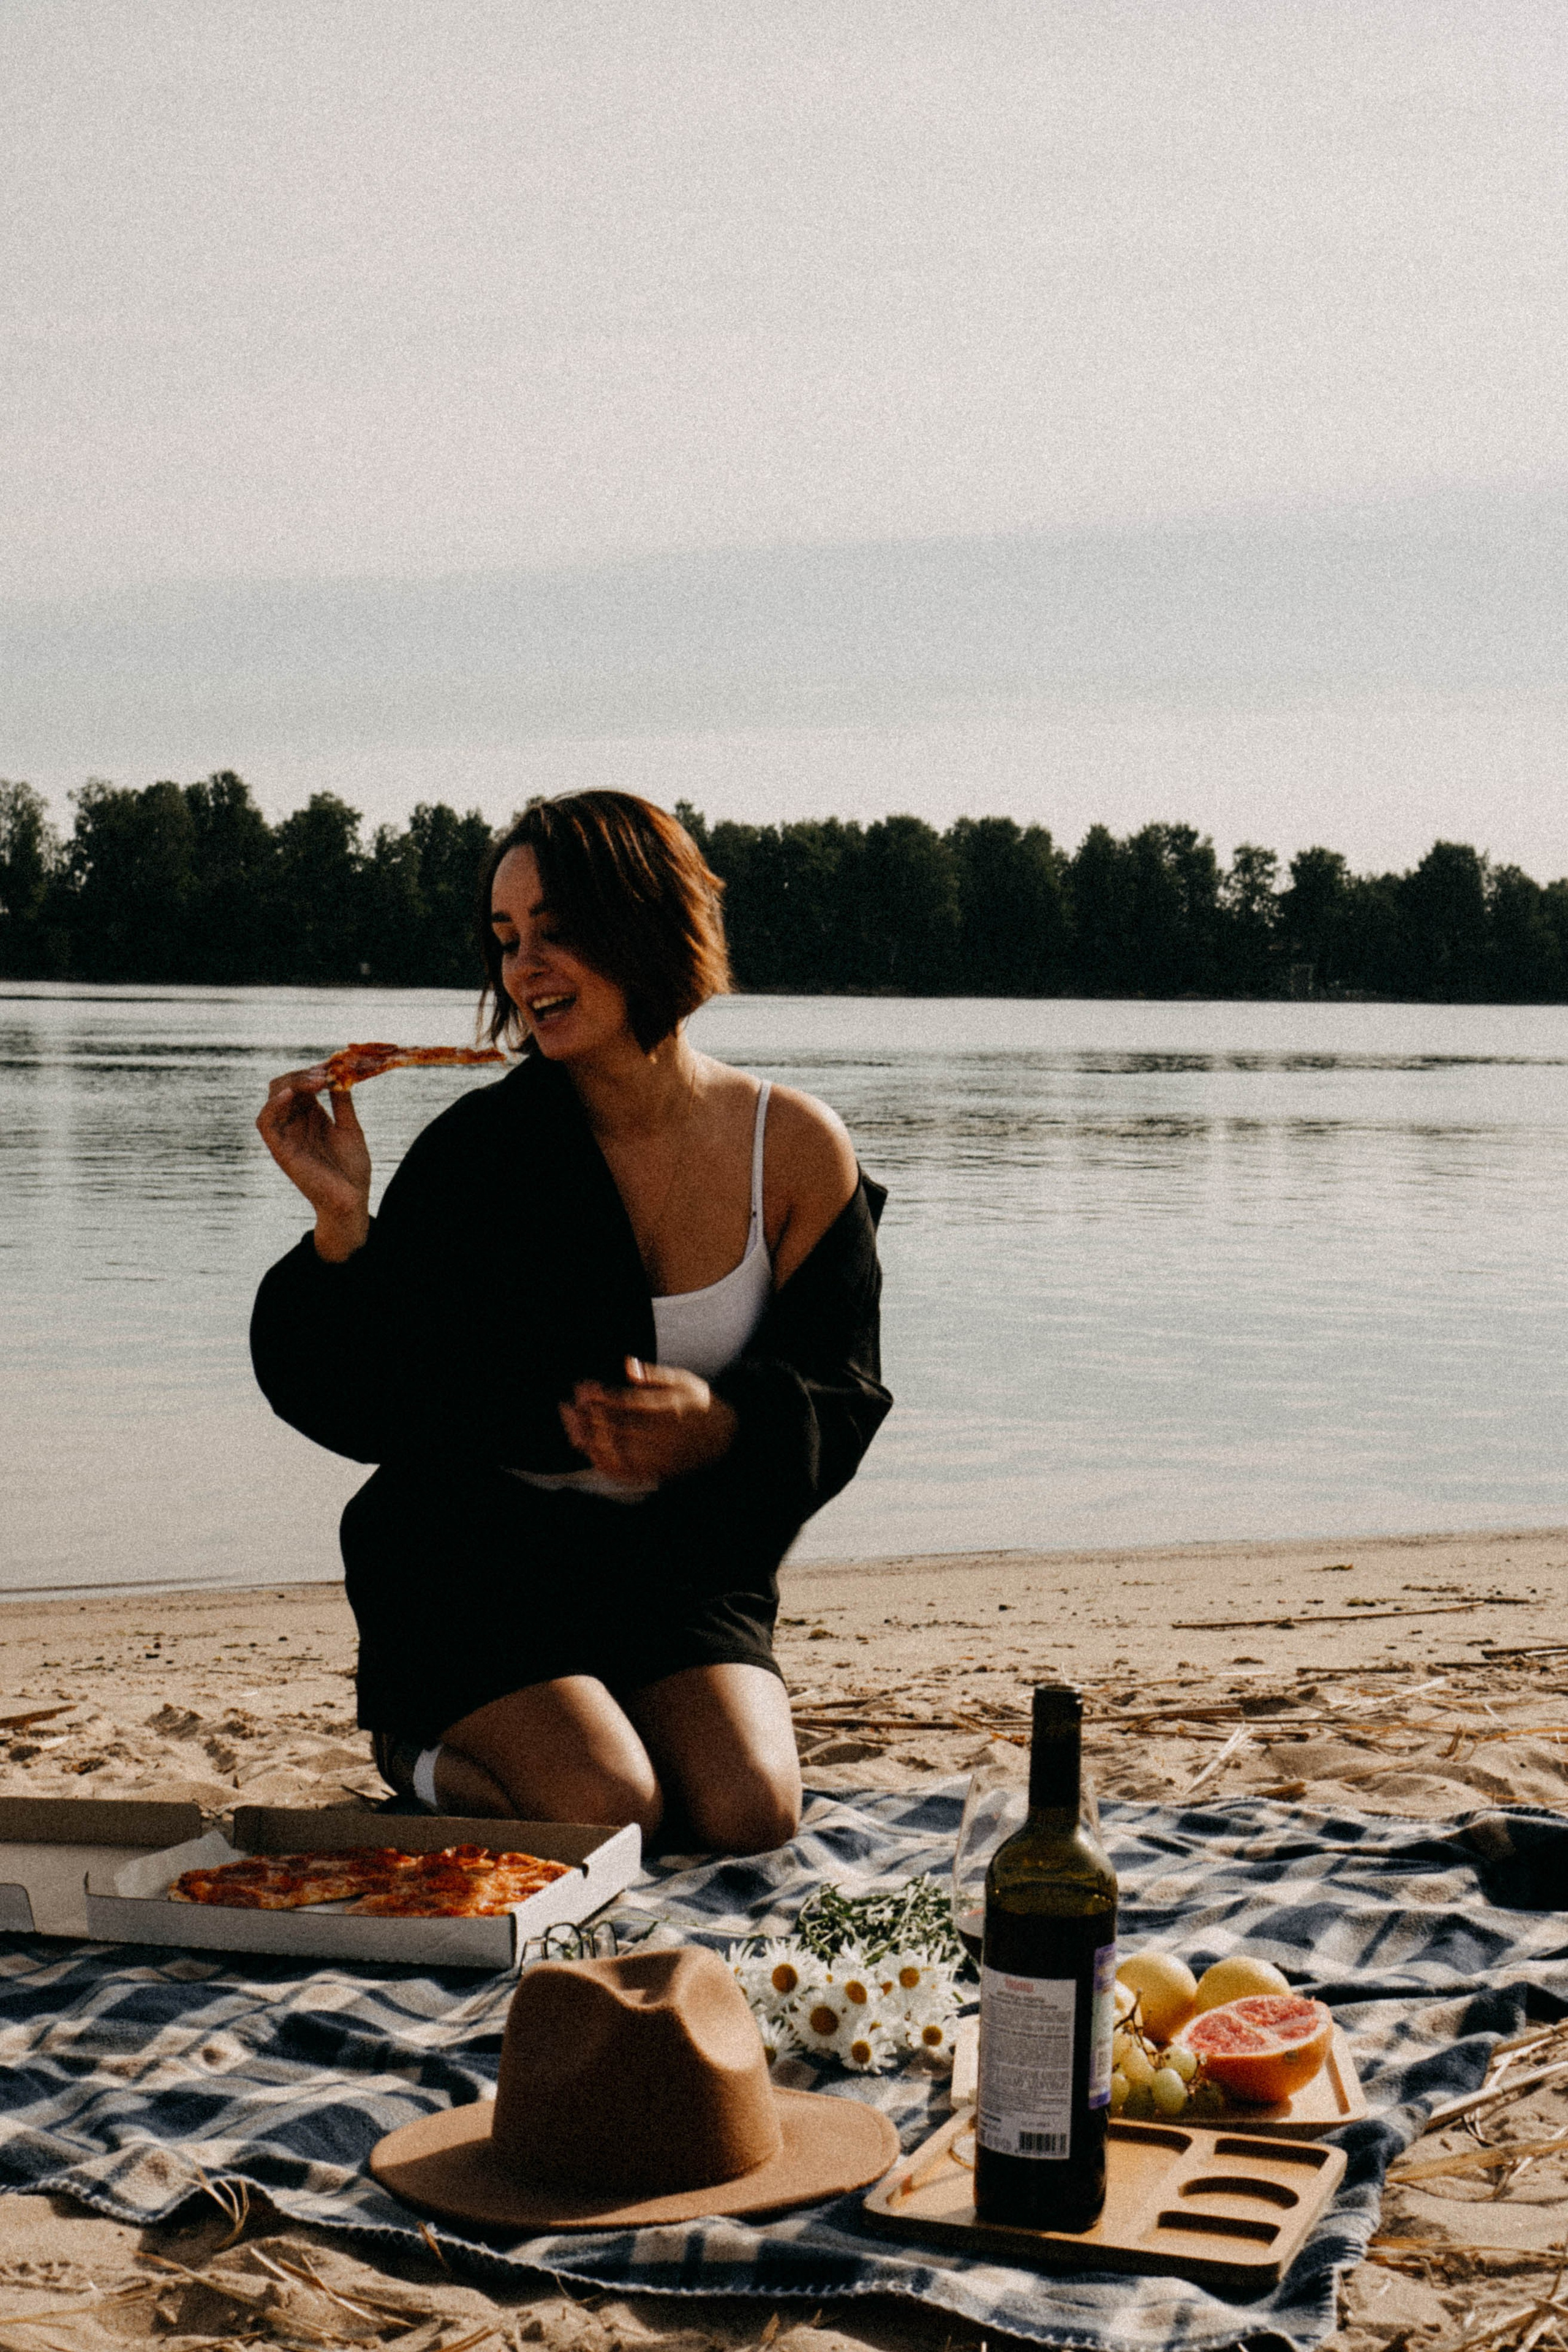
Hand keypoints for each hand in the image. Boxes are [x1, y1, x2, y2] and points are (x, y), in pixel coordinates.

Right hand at [256, 1067, 372, 1260]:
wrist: (352, 1200)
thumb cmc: (352, 1169)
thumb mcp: (350, 1128)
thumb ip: (342, 1102)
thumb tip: (340, 1073)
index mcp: (310, 1117)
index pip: (301, 1084)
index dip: (313, 1071)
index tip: (333, 1064)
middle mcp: (294, 1123)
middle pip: (285, 1086)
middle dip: (303, 1075)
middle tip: (326, 1073)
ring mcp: (285, 1136)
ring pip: (274, 1098)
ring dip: (292, 1084)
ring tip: (316, 1081)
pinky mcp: (279, 1150)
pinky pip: (265, 1123)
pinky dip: (274, 1105)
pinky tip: (292, 1093)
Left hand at [560, 1357, 737, 1487]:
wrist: (726, 1439)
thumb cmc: (702, 1405)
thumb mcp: (684, 1381)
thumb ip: (654, 1375)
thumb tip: (628, 1365)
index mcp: (668, 1408)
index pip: (626, 1403)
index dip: (600, 1397)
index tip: (582, 1389)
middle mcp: (663, 1435)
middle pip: (616, 1428)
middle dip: (588, 1417)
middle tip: (568, 1408)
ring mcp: (659, 1456)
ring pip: (617, 1451)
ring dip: (590, 1440)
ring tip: (572, 1428)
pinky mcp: (657, 1471)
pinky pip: (625, 1471)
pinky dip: (604, 1461)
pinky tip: (589, 1450)